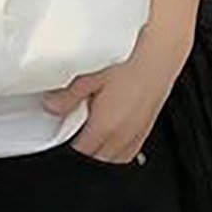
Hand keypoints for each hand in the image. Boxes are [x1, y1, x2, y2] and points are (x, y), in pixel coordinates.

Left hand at [41, 23, 190, 163]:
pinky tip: (110, 136)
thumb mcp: (90, 74)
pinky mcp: (147, 127)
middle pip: (96, 160)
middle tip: (71, 134)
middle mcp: (122, 136)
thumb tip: (52, 107)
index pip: (79, 152)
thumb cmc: (128, 58)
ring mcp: (137, 133)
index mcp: (105, 126)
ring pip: (114, 159)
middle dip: (82, 153)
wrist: (159, 50)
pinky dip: (116, 150)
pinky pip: (129, 152)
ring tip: (89, 135)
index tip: (59, 136)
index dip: (66, 147)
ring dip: (100, 154)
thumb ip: (68, 95)